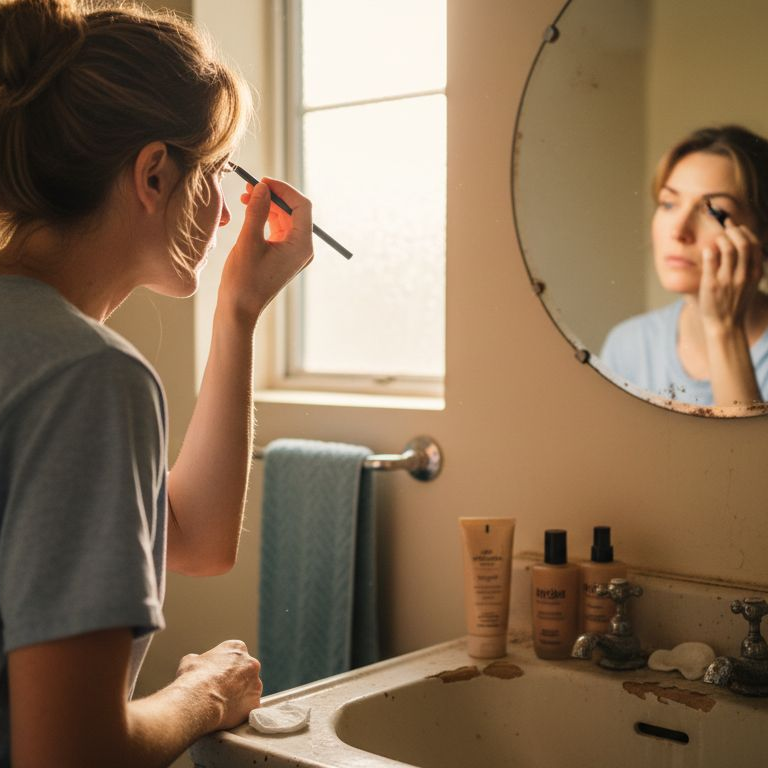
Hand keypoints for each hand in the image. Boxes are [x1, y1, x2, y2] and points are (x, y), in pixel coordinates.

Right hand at [175, 640, 262, 729]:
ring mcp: (256, 684)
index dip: (225, 667)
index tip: (217, 676)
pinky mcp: (255, 703)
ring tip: (222, 704)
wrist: (198, 702)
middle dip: (236, 680)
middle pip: (246, 672)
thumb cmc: (193, 679)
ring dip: (240, 696)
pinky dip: (241, 712)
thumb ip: (200, 660)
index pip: (235, 655)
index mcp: (237, 648)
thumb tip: (197, 664)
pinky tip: (228, 715)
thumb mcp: (190, 661)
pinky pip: (249, 708)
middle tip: (220, 690)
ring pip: (250, 690)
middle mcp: (251, 663)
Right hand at [219, 176, 313, 324]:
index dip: (283, 189)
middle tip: (250, 185)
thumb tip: (262, 187)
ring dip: (268, 204)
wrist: (239, 309)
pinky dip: (265, 217)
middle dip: (274, 195)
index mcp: (302, 245)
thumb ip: (256, 211)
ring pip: (285, 218)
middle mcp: (303, 248)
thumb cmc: (244, 280)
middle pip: (295, 210)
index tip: (262, 180)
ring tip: (245, 195)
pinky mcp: (282, 255)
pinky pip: (278, 228)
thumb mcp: (248, 241)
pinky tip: (249, 208)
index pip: (302, 206)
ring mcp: (293, 252)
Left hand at [699, 221, 763, 333]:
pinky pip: (710, 261)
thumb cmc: (735, 304)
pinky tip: (707, 249)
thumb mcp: (750, 285)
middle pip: (742, 244)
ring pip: (727, 249)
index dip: (745, 232)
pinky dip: (709, 251)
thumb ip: (749, 268)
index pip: (754, 245)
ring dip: (720, 239)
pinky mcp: (712, 284)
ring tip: (716, 240)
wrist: (726, 325)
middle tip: (725, 229)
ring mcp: (727, 279)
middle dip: (733, 231)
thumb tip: (742, 247)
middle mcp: (743, 275)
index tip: (736, 227)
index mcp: (754, 274)